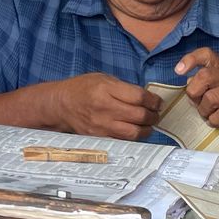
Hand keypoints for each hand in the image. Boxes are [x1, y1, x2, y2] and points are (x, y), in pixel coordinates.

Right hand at [41, 73, 161, 140]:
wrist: (60, 105)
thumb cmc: (82, 88)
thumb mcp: (102, 78)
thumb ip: (123, 87)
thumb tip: (146, 97)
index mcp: (106, 89)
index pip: (139, 97)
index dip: (153, 100)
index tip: (157, 101)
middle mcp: (105, 108)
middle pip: (139, 116)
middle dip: (153, 115)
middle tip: (156, 113)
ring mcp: (102, 125)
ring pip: (134, 132)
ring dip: (147, 129)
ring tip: (148, 124)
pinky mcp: (100, 137)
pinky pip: (123, 140)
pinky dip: (133, 136)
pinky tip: (135, 130)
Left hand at [176, 48, 218, 142]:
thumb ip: (208, 83)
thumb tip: (188, 83)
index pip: (207, 54)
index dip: (190, 59)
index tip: (178, 71)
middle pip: (204, 76)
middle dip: (194, 93)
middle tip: (197, 103)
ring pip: (211, 98)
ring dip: (204, 111)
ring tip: (208, 115)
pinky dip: (214, 121)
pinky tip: (217, 122)